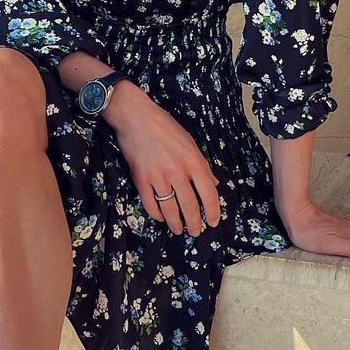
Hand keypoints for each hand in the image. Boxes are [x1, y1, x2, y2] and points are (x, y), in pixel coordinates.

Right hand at [104, 81, 220, 237]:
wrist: (136, 117)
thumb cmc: (165, 126)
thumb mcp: (190, 142)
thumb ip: (202, 165)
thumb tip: (213, 184)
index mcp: (193, 161)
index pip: (208, 193)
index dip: (213, 211)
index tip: (213, 222)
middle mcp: (177, 172)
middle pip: (190, 206)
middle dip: (194, 223)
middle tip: (196, 232)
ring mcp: (158, 177)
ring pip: (170, 209)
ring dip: (176, 223)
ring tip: (179, 230)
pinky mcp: (140, 179)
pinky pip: (150, 204)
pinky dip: (156, 214)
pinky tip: (161, 217)